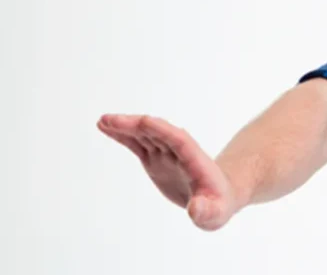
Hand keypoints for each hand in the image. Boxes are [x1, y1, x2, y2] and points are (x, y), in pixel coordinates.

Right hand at [97, 114, 239, 230]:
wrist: (216, 198)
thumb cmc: (217, 205)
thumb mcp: (215, 213)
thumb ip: (206, 211)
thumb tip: (196, 209)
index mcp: (194, 160)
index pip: (179, 140)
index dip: (162, 130)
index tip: (143, 121)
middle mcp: (179, 152)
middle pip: (158, 133)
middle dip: (136, 126)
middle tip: (111, 120)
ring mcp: (166, 154)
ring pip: (145, 135)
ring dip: (126, 127)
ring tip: (103, 121)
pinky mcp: (155, 159)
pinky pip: (138, 144)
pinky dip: (123, 136)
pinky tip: (106, 128)